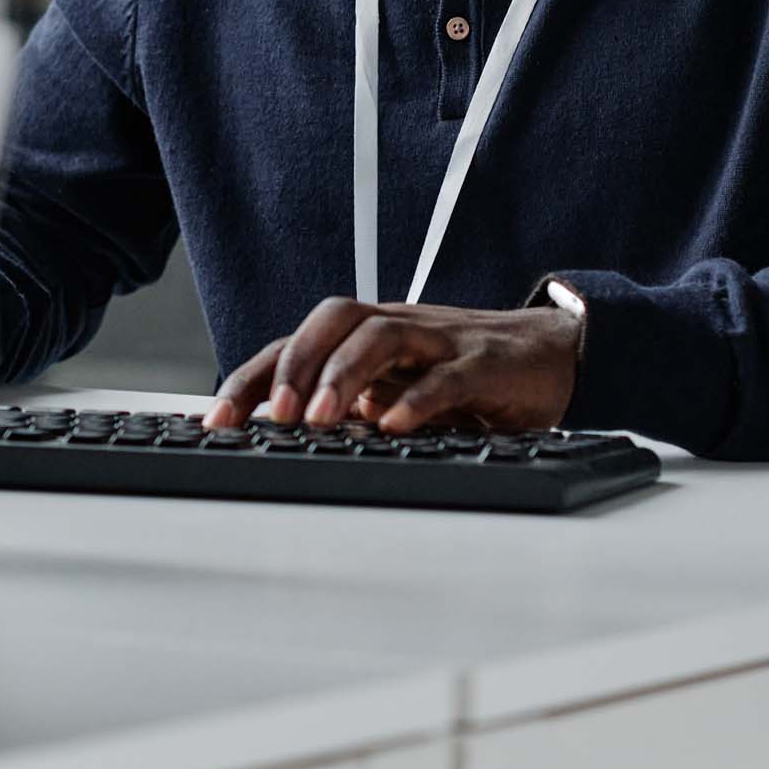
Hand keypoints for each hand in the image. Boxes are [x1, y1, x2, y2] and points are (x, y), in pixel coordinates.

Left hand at [200, 297, 580, 433]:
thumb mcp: (398, 393)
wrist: (553, 351)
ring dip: (344, 375)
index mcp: (368, 338)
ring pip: (381, 336)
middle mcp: (398, 329)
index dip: (252, 378)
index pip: (296, 346)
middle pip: (333, 321)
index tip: (215, 423)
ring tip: (320, 419)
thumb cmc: (464, 375)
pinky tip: (396, 426)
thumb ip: (351, 410)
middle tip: (270, 417)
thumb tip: (282, 446)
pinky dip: (419, 399)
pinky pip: (448, 374)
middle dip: (293, 365)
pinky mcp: (485, 363)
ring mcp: (440, 340)